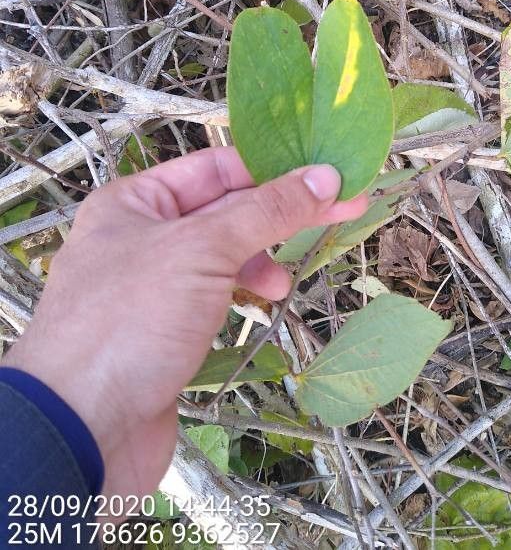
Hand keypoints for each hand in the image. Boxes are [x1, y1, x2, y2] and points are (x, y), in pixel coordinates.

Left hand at [5, 148, 366, 497]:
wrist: (82, 430)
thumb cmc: (129, 321)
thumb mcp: (203, 249)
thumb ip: (267, 211)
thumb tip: (325, 176)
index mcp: (135, 202)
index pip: (216, 167)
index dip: (272, 170)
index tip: (326, 176)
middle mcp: (141, 236)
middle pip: (225, 210)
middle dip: (279, 213)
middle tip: (341, 210)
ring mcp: (153, 286)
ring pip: (223, 254)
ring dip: (261, 258)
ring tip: (282, 281)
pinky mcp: (166, 330)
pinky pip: (216, 293)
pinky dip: (244, 291)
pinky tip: (262, 301)